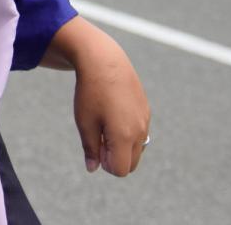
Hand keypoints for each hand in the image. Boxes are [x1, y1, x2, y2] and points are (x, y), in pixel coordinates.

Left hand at [69, 23, 150, 176]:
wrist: (104, 60)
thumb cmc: (91, 92)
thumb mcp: (84, 122)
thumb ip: (90, 148)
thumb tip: (93, 168)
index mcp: (124, 136)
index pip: (120, 170)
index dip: (105, 164)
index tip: (94, 145)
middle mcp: (139, 130)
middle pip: (131, 164)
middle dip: (114, 158)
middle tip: (98, 136)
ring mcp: (145, 120)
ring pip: (137, 149)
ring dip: (122, 146)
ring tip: (104, 124)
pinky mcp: (146, 110)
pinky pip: (140, 133)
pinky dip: (128, 133)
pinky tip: (112, 113)